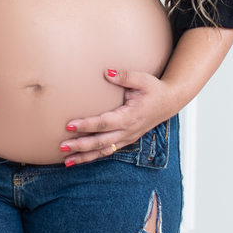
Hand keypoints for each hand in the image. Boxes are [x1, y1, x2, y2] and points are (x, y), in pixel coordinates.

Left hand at [59, 68, 178, 165]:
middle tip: (62, 146)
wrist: (169, 102)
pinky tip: (79, 159)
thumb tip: (107, 72)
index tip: (69, 125)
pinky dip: (93, 156)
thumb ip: (124, 76)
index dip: (86, 125)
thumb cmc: (155, 90)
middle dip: (81, 145)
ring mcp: (127, 138)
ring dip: (84, 156)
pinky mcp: (126, 140)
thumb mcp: (142, 79)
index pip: (104, 123)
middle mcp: (127, 131)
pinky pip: (107, 151)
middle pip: (100, 142)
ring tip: (66, 161)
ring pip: (103, 151)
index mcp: (129, 117)